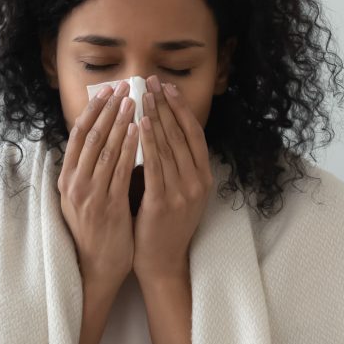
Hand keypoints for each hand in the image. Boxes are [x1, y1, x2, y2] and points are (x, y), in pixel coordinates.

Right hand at [58, 80, 138, 289]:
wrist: (96, 268)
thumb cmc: (95, 232)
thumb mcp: (83, 198)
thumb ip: (89, 171)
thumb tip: (101, 140)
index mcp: (66, 179)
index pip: (78, 135)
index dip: (92, 110)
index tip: (106, 91)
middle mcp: (73, 184)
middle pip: (90, 136)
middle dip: (108, 109)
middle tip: (124, 87)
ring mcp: (89, 195)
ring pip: (104, 149)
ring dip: (120, 122)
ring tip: (134, 101)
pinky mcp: (107, 206)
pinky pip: (119, 170)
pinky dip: (129, 147)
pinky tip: (140, 131)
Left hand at [133, 74, 213, 281]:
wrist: (161, 261)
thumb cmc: (163, 225)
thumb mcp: (177, 191)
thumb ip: (172, 164)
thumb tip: (156, 128)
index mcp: (203, 177)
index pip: (194, 134)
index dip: (181, 108)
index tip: (167, 87)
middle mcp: (198, 182)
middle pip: (181, 134)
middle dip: (165, 105)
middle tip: (151, 82)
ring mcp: (183, 193)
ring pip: (169, 146)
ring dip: (155, 117)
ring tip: (143, 95)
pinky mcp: (164, 202)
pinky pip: (156, 165)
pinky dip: (148, 142)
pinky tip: (139, 124)